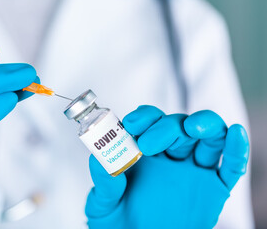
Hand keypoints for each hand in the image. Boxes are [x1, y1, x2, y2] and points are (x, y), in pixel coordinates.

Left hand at [85, 105, 248, 228]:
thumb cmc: (117, 223)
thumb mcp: (102, 203)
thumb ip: (103, 180)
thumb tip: (99, 156)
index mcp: (144, 153)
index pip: (149, 122)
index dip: (144, 118)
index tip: (131, 124)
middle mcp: (170, 156)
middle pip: (178, 126)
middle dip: (165, 128)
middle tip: (147, 144)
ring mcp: (194, 170)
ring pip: (208, 137)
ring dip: (205, 124)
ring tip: (192, 127)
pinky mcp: (214, 189)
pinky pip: (231, 166)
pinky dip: (237, 148)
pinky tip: (235, 133)